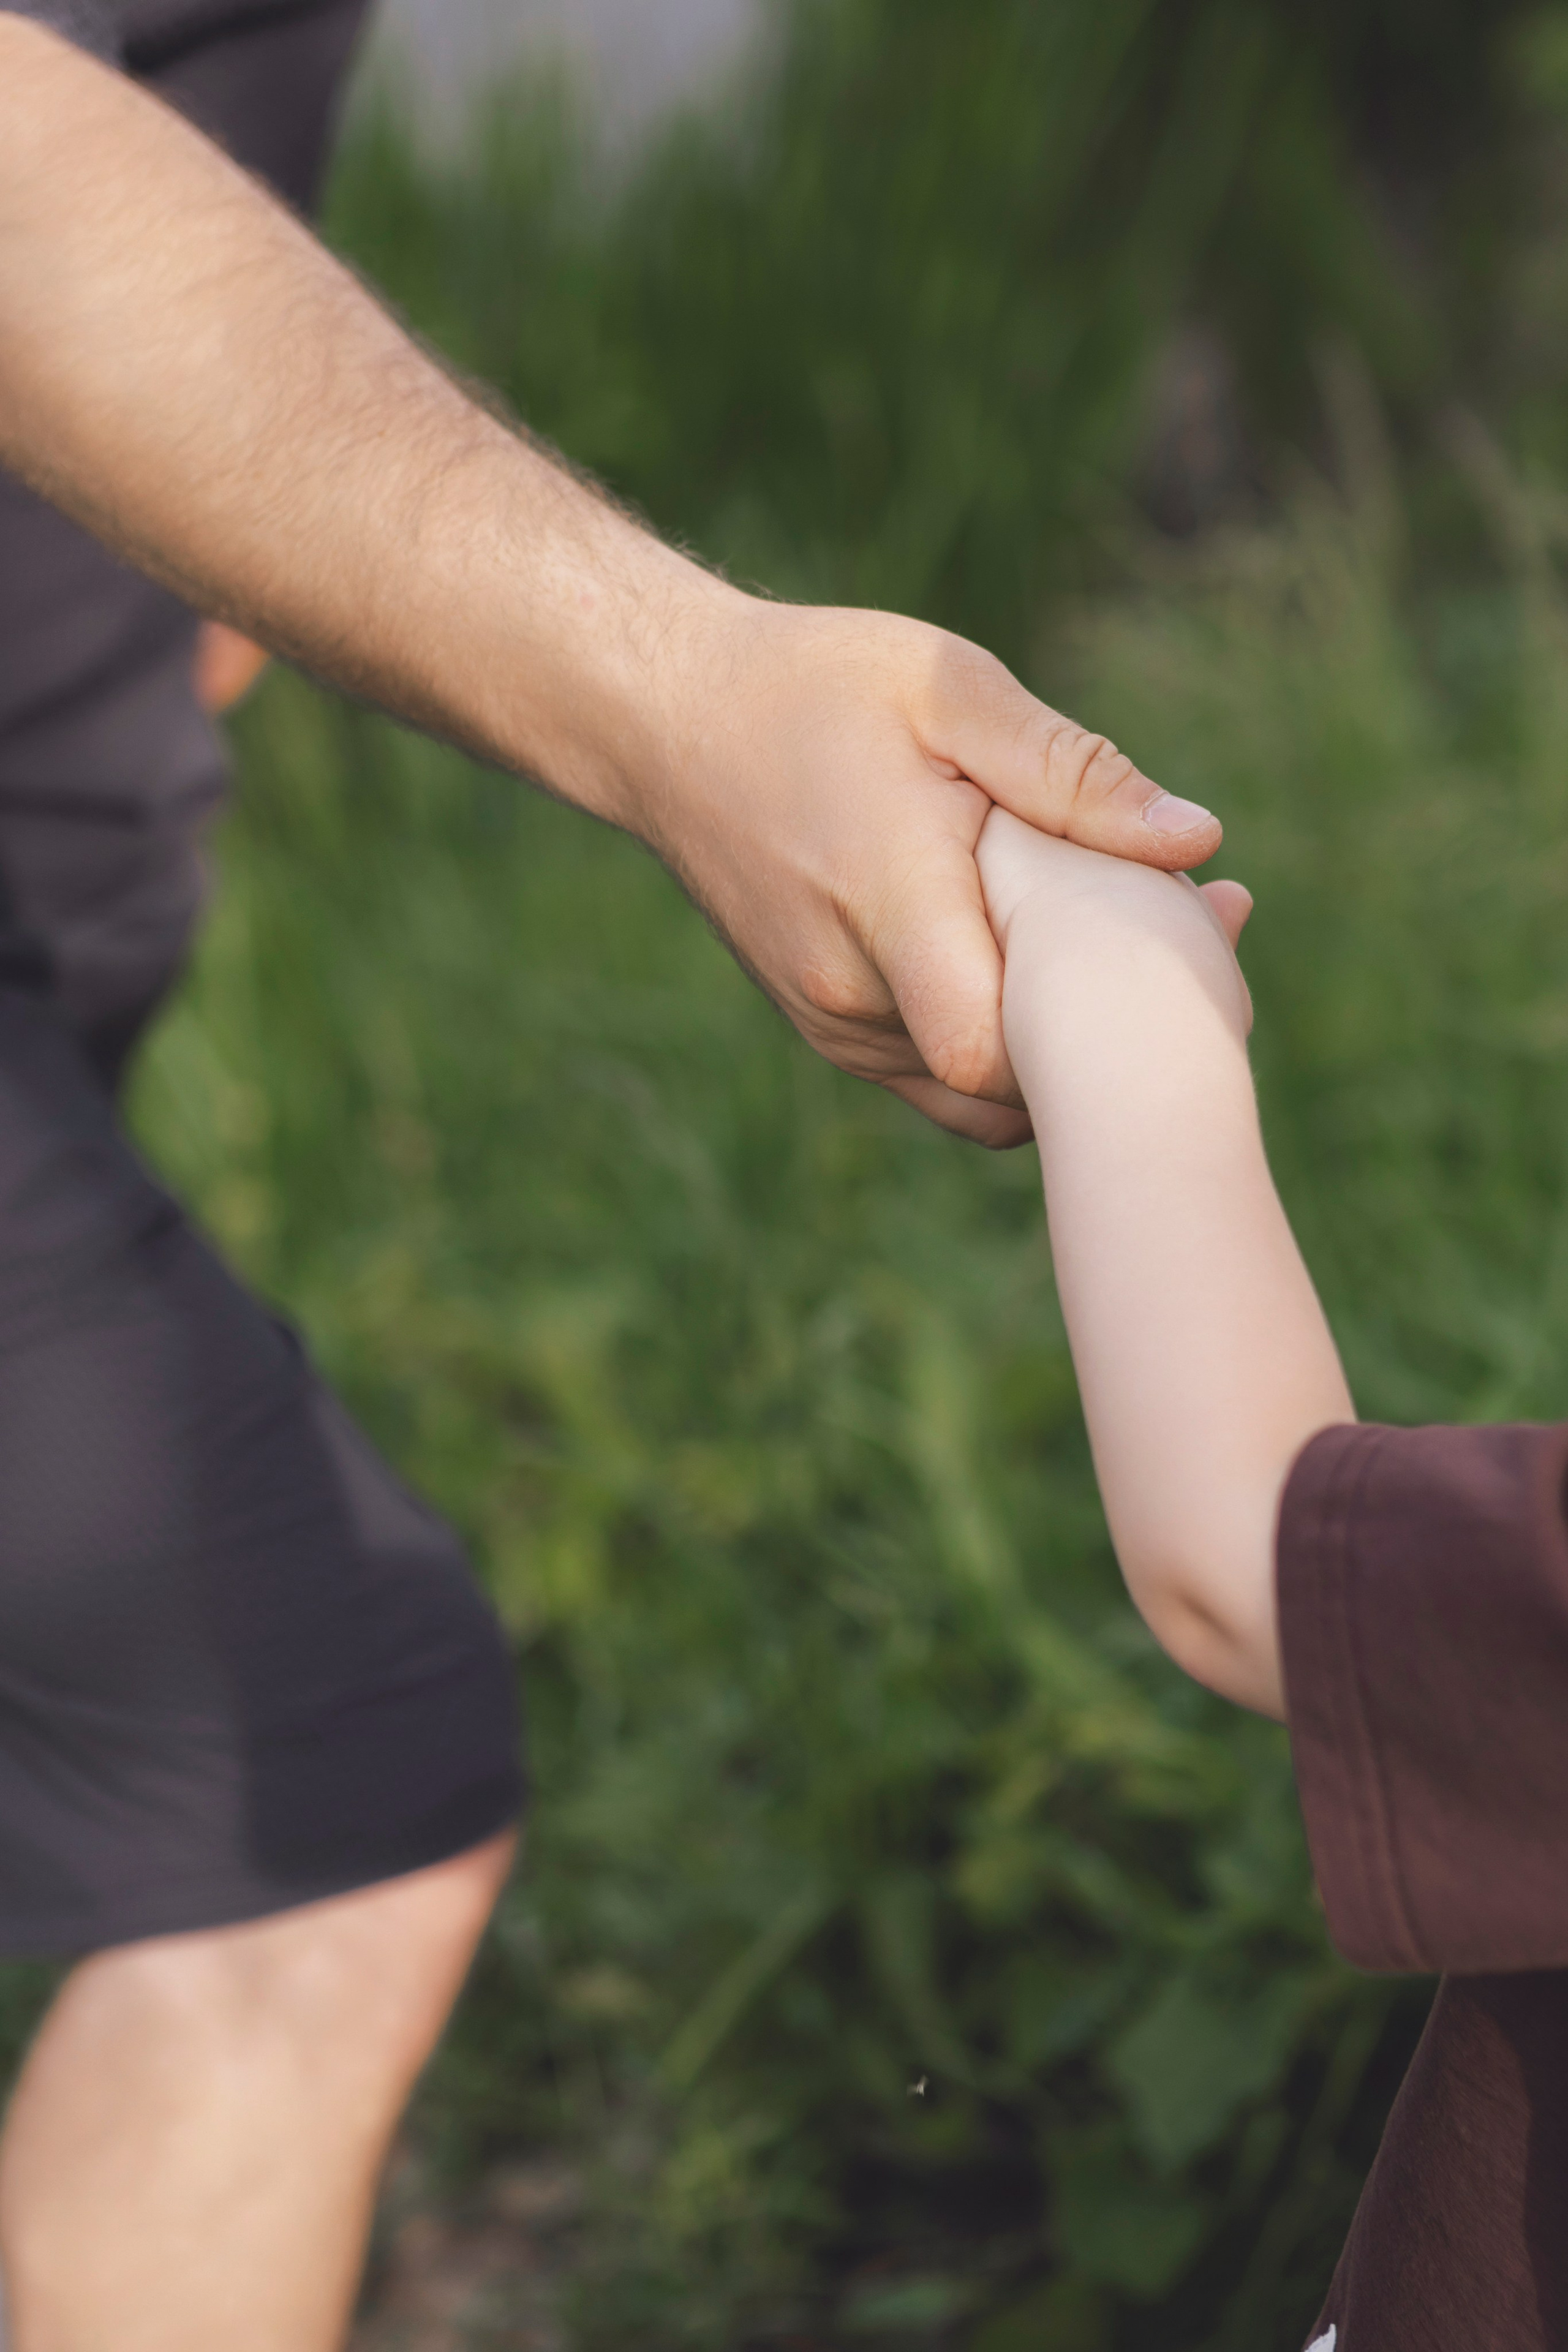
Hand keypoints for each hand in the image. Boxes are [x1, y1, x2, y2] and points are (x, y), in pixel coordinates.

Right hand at [647, 603, 1223, 1147]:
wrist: (669, 723)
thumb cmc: (812, 687)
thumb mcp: (949, 689)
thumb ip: (1071, 771)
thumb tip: (1197, 841)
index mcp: (886, 902)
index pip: (992, 1053)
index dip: (1088, 1047)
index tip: (1163, 970)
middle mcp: (847, 992)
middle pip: (1001, 1085)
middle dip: (1099, 1042)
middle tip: (1196, 943)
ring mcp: (830, 1024)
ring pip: (970, 1094)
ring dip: (1050, 1048)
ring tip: (1121, 952)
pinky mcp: (827, 1028)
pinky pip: (934, 1075)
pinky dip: (1000, 1044)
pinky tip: (1044, 965)